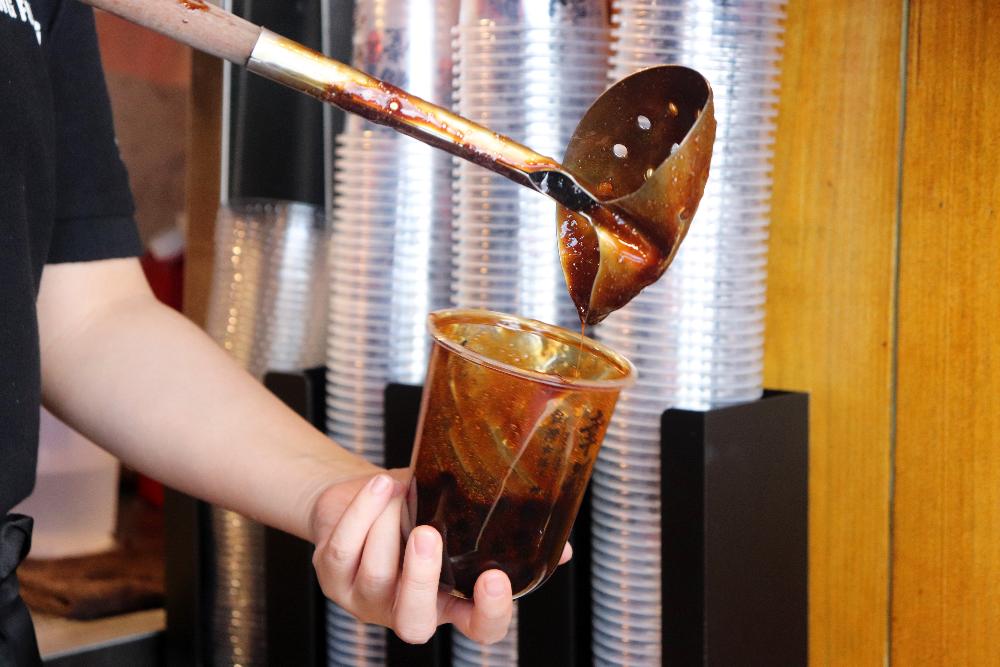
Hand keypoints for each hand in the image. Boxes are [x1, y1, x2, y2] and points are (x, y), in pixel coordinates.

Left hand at [311, 470, 570, 644]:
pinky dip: (361, 514)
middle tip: (428, 534)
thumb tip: (563, 548)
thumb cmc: (419, 508)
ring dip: (387, 525)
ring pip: (377, 574)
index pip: (479, 628)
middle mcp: (410, 610)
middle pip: (414, 622)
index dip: (489, 612)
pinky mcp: (333, 578)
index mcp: (451, 601)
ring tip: (398, 487)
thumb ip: (505, 532)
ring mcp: (367, 600)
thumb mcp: (463, 518)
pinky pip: (342, 551)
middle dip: (421, 578)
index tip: (496, 579)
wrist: (363, 495)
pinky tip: (377, 487)